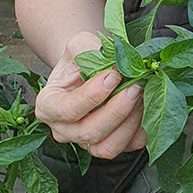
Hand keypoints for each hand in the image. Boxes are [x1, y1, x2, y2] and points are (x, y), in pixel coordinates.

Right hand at [34, 31, 146, 158]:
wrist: (88, 70)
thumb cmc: (80, 58)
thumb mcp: (78, 45)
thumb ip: (90, 50)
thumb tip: (115, 66)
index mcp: (48, 107)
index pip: (67, 110)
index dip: (92, 96)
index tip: (113, 76)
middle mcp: (64, 130)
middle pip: (88, 132)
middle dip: (116, 110)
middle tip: (135, 86)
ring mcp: (86, 142)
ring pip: (108, 147)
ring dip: (129, 123)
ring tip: (140, 96)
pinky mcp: (110, 145)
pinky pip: (128, 146)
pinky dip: (140, 129)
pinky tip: (144, 107)